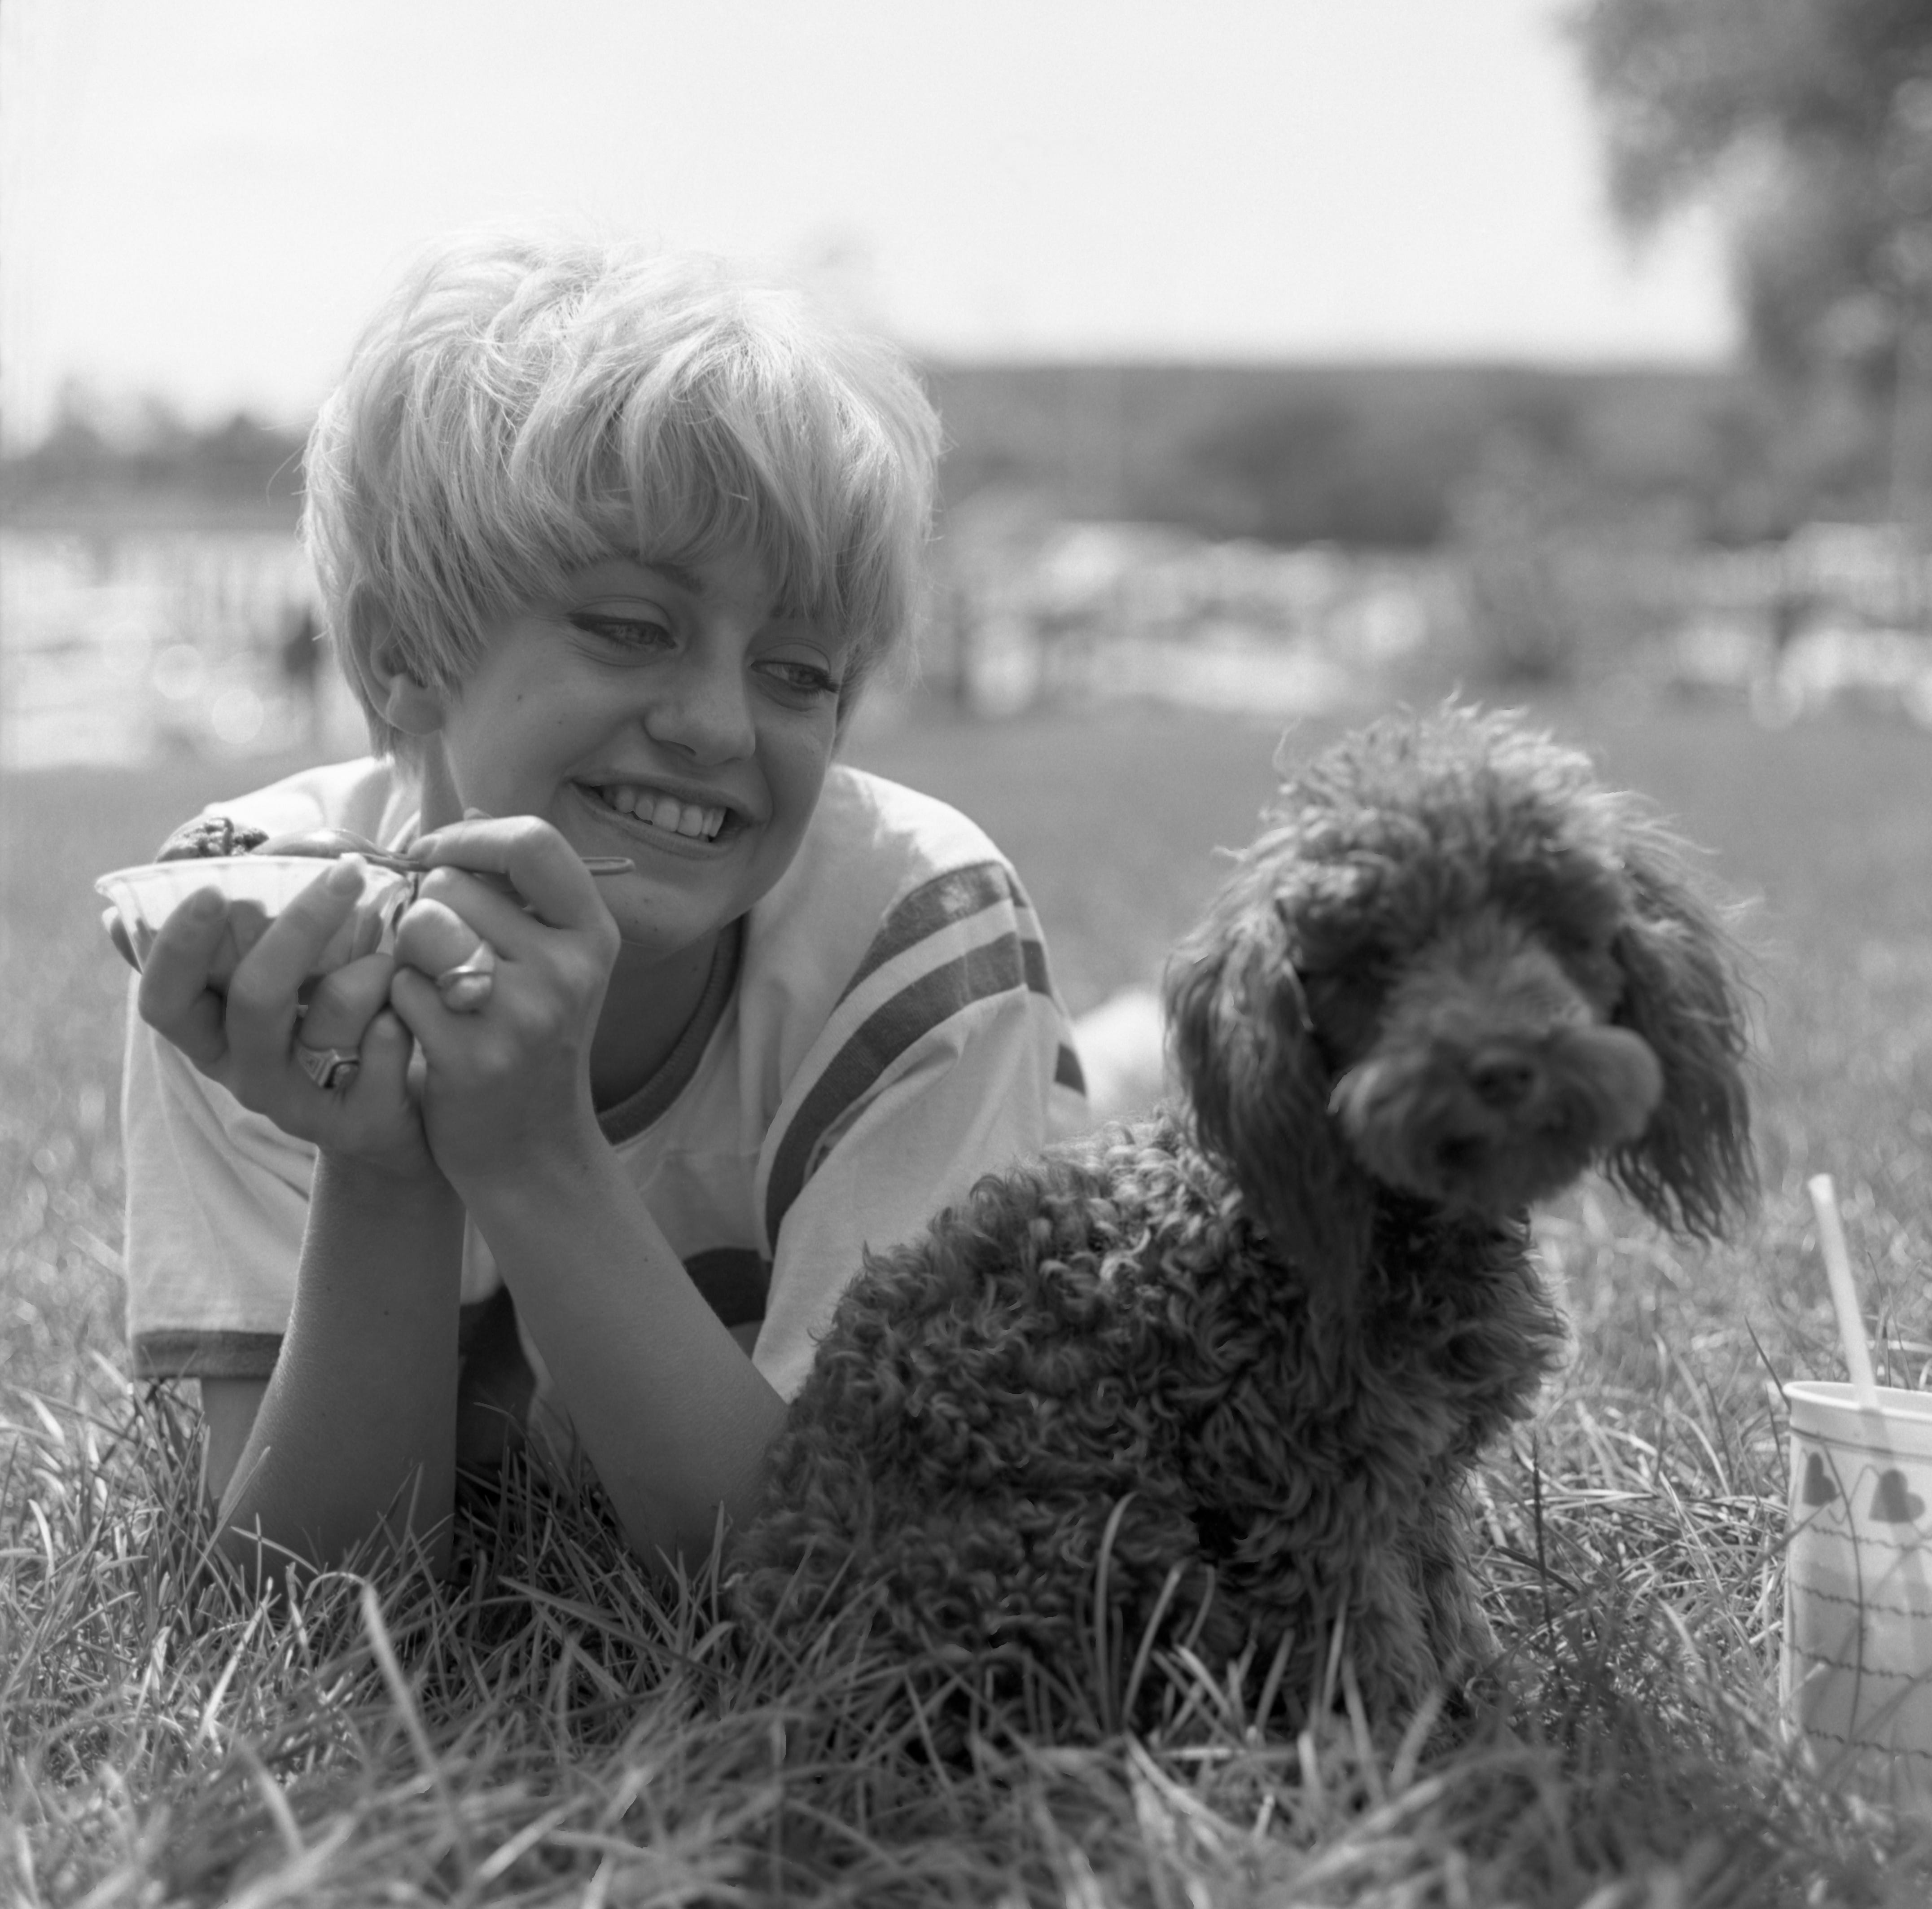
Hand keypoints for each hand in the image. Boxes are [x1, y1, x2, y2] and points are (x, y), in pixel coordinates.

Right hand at [136, 858, 433, 1176]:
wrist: (386, 1127)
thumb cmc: (322, 1035)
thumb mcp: (266, 997)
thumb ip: (211, 956)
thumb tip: (115, 914)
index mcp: (212, 1038)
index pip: (166, 1001)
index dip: (178, 949)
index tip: (209, 889)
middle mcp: (246, 1074)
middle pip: (255, 999)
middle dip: (301, 928)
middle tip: (346, 872)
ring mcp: (300, 1105)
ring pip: (330, 1021)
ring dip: (370, 973)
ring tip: (392, 958)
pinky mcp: (358, 1124)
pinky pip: (383, 1057)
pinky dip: (401, 1021)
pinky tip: (411, 1009)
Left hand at [386, 815, 620, 1191]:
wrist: (533, 1151)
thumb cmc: (530, 1041)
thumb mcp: (551, 962)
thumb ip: (516, 890)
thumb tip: (471, 813)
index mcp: (593, 934)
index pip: (533, 842)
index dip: (469, 836)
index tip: (433, 854)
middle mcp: (569, 969)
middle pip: (454, 885)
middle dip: (426, 908)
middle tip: (437, 951)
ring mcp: (525, 1014)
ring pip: (421, 929)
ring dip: (406, 953)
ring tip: (429, 987)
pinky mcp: (474, 1056)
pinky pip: (400, 988)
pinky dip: (395, 1003)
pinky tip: (418, 1028)